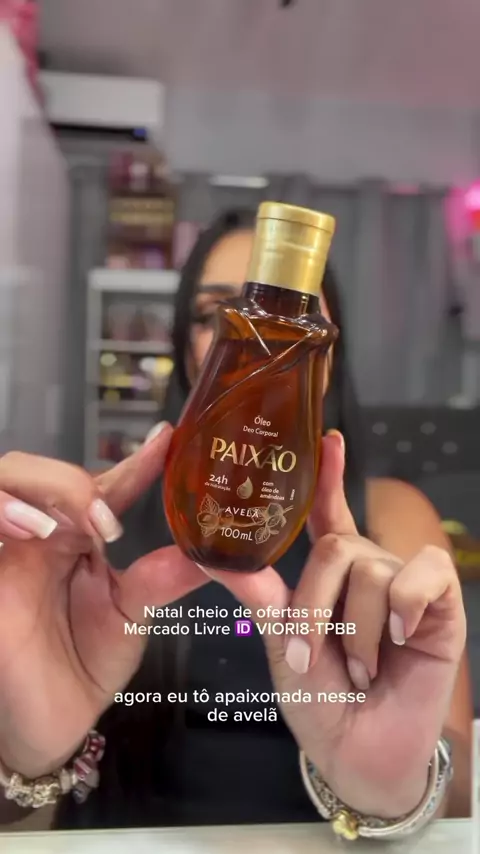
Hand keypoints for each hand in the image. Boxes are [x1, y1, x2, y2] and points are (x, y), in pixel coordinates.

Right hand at [0, 426, 204, 778]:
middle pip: (32, 469)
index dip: (134, 461)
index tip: (169, 439)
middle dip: (67, 480)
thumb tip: (211, 554)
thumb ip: (161, 580)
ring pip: (0, 481)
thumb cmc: (86, 664)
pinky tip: (33, 533)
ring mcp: (6, 554)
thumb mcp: (131, 617)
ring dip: (30, 490)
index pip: (101, 484)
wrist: (50, 723)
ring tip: (64, 525)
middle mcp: (38, 536)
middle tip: (103, 517)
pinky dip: (1, 513)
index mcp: (77, 537)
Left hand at [209, 432, 465, 817]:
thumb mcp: (283, 647)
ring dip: (357, 631)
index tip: (328, 439)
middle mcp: (369, 570)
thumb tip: (223, 560)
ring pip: (372, 569)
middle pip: (337, 546)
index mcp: (331, 574)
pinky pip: (423, 574)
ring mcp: (406, 585)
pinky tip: (401, 641)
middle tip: (311, 656)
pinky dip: (404, 609)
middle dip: (316, 605)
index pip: (330, 514)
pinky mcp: (441, 603)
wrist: (357, 752)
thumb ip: (263, 600)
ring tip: (361, 669)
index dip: (329, 476)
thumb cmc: (321, 699)